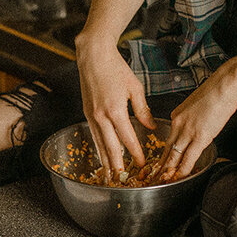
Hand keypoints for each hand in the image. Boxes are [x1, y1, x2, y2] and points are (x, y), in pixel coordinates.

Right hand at [76, 34, 155, 175]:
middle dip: (118, 165)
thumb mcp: (135, 88)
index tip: (141, 165)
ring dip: (105, 161)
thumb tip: (150, 126)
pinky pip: (93, 136)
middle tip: (124, 179)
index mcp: (116, 110)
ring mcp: (92, 116)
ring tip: (110, 175)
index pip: (128, 138)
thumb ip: (142, 110)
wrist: (94, 57)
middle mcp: (101, 116)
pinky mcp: (87, 113)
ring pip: (99, 144)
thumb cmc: (116, 69)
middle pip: (111, 147)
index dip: (135, 153)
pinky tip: (102, 156)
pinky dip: (98, 148)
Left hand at [158, 61, 236, 180]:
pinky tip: (179, 178)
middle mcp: (178, 124)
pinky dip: (183, 170)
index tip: (160, 163)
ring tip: (162, 182)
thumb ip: (193, 116)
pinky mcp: (200, 137)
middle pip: (166, 150)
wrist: (226, 84)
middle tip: (153, 178)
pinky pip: (188, 158)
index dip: (163, 154)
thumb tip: (197, 124)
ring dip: (168, 172)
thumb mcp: (198, 102)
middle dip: (159, 166)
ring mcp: (188, 131)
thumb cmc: (217, 90)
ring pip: (174, 156)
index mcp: (177, 115)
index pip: (168, 139)